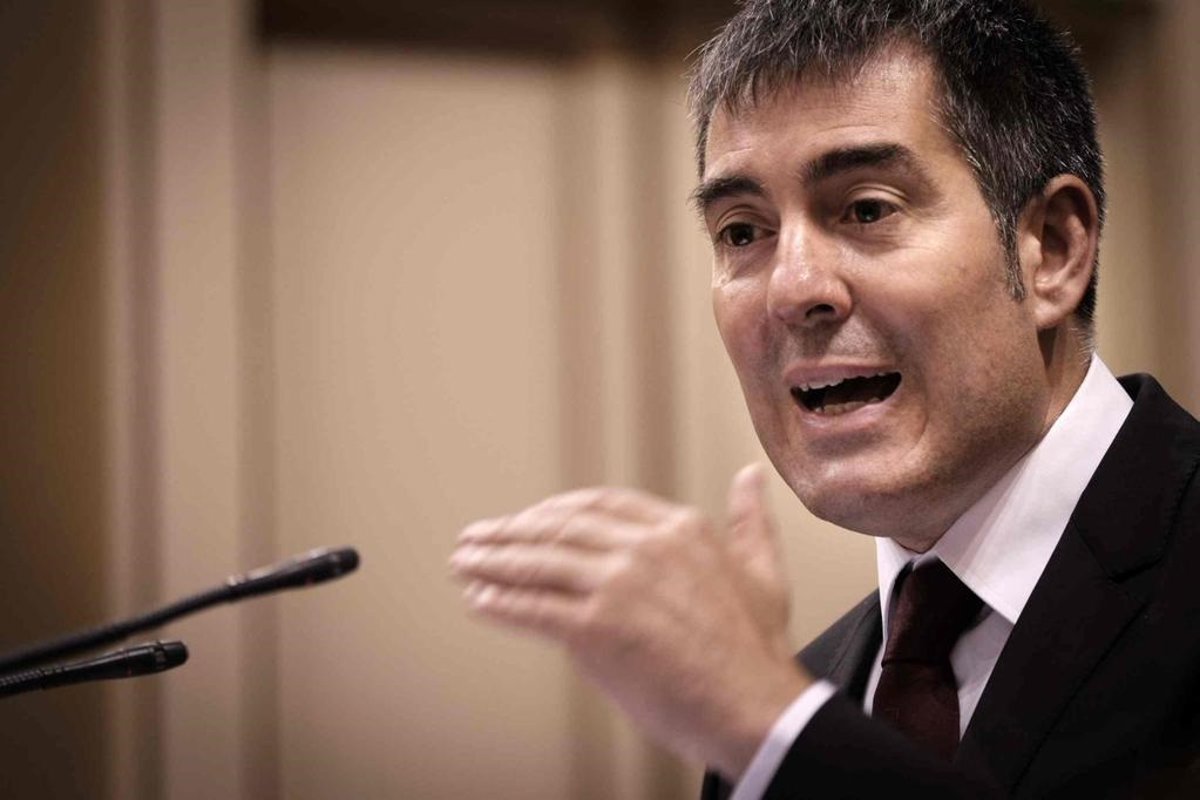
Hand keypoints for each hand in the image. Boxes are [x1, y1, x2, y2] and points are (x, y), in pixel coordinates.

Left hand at [450, 464, 812, 778]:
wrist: (755, 708)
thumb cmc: (757, 650)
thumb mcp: (763, 572)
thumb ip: (749, 522)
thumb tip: (749, 477)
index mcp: (679, 528)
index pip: (597, 504)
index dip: (552, 511)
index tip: (526, 521)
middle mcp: (644, 547)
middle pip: (558, 528)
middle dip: (510, 533)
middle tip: (476, 538)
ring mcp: (618, 586)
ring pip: (539, 564)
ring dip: (492, 564)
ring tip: (464, 564)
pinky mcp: (596, 629)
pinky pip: (533, 609)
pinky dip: (500, 604)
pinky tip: (478, 602)